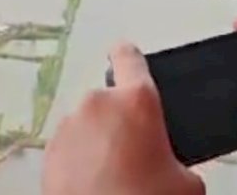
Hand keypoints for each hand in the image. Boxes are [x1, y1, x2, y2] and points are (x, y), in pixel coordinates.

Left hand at [43, 43, 203, 194]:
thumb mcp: (187, 181)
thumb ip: (177, 156)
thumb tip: (166, 163)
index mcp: (138, 100)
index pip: (130, 57)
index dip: (129, 56)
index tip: (127, 56)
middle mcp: (99, 104)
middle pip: (111, 100)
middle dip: (120, 120)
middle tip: (134, 152)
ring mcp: (69, 128)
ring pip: (88, 125)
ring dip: (98, 140)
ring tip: (113, 174)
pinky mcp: (49, 155)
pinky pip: (70, 147)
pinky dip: (80, 160)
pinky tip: (95, 184)